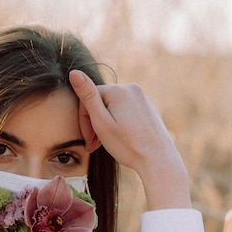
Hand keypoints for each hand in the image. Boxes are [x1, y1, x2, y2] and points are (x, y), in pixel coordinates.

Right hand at [69, 70, 190, 209]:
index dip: (84, 120)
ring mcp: (142, 98)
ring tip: (105, 145)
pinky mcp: (148, 108)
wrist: (158, 159)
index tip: (88, 140)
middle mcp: (132, 89)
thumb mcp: (101, 122)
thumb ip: (87, 96)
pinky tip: (121, 140)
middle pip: (102, 102)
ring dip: (106, 125)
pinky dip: (119, 124)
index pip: (89, 98)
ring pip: (114, 108)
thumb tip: (73, 72)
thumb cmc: (128, 145)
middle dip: (95, 123)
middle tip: (93, 146)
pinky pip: (126, 112)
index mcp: (118, 90)